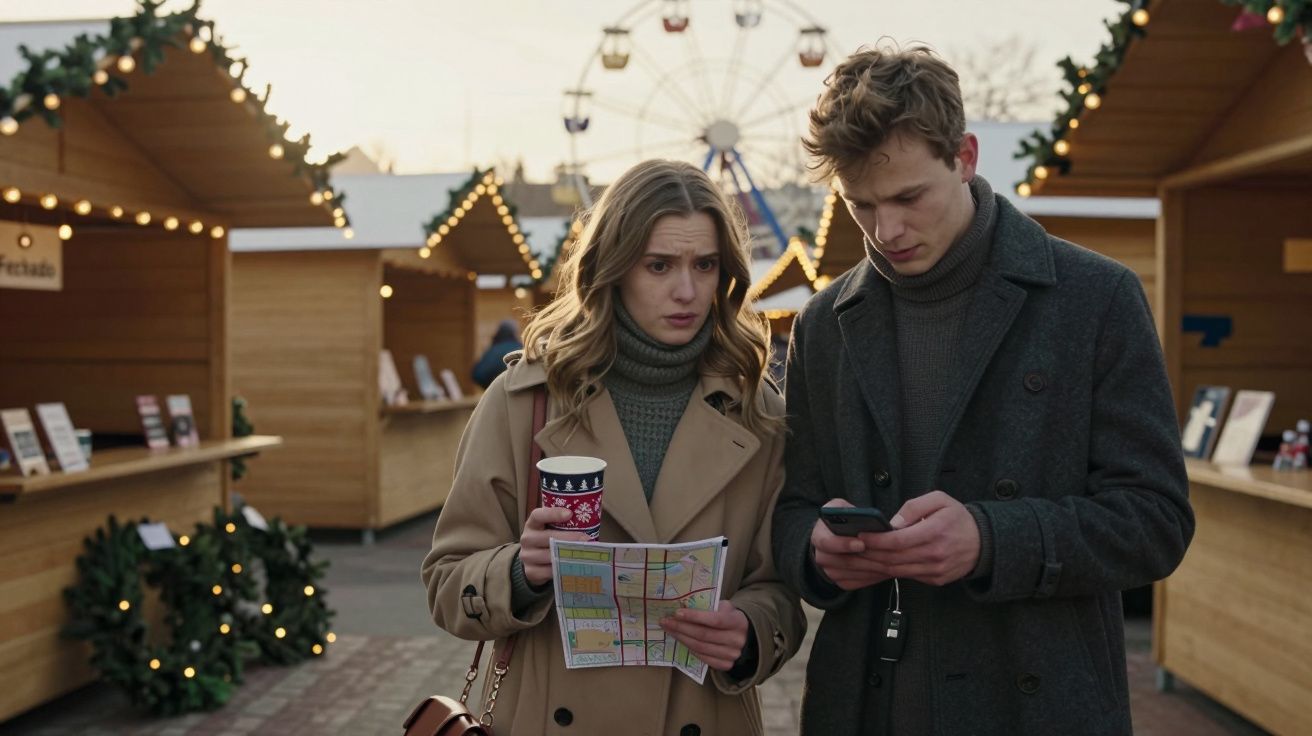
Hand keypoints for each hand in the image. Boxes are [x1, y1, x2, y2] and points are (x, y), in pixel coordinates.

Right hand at [519, 507, 590, 586]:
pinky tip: (574, 567)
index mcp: (532, 524)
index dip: (553, 513)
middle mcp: (527, 539)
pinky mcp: (530, 572)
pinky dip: (563, 569)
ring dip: (568, 555)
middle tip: (586, 539)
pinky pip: (549, 571)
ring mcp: (527, 556)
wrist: (533, 562)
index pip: (538, 515)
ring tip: (584, 554)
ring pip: (549, 555)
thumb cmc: (548, 540)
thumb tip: (589, 524)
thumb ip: (563, 525)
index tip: (570, 514)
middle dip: (569, 538)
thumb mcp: (551, 529)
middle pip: (547, 537)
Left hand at [659, 601, 749, 670]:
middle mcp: (737, 640)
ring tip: (669, 630)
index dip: (695, 617)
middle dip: (681, 627)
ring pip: (700, 647)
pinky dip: (690, 649)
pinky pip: (703, 658)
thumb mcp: (724, 607)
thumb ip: (709, 607)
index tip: (677, 613)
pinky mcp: (726, 665)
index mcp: (738, 622)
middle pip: (704, 635)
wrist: (744, 636)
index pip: (715, 620)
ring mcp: (732, 655)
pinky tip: (681, 640)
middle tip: (666, 621)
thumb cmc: (729, 617)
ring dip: (682, 638)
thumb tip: (683, 605)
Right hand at [810, 499, 890, 590]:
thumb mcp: (843, 508)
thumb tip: (872, 522)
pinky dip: (873, 576)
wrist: (838, 538)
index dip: (843, 544)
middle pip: (841, 561)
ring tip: (891, 562)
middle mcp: (820, 555)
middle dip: (865, 558)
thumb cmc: (843, 520)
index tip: (861, 544)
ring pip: (852, 573)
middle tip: (886, 555)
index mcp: (819, 534)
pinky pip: (857, 582)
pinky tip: (886, 569)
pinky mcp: (840, 581)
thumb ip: (853, 512)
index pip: (826, 542)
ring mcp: (829, 571)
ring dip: (872, 568)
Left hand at [854, 491, 980, 585]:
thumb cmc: (958, 518)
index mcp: (934, 532)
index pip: (897, 541)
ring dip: (877, 564)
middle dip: (870, 553)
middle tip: (854, 546)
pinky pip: (908, 576)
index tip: (861, 534)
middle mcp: (935, 555)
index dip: (876, 540)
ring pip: (898, 571)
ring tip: (862, 555)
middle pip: (893, 558)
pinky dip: (892, 570)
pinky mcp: (936, 580)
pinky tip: (880, 563)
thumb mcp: (940, 500)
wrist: (984, 543)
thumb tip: (893, 522)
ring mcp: (935, 570)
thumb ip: (914, 507)